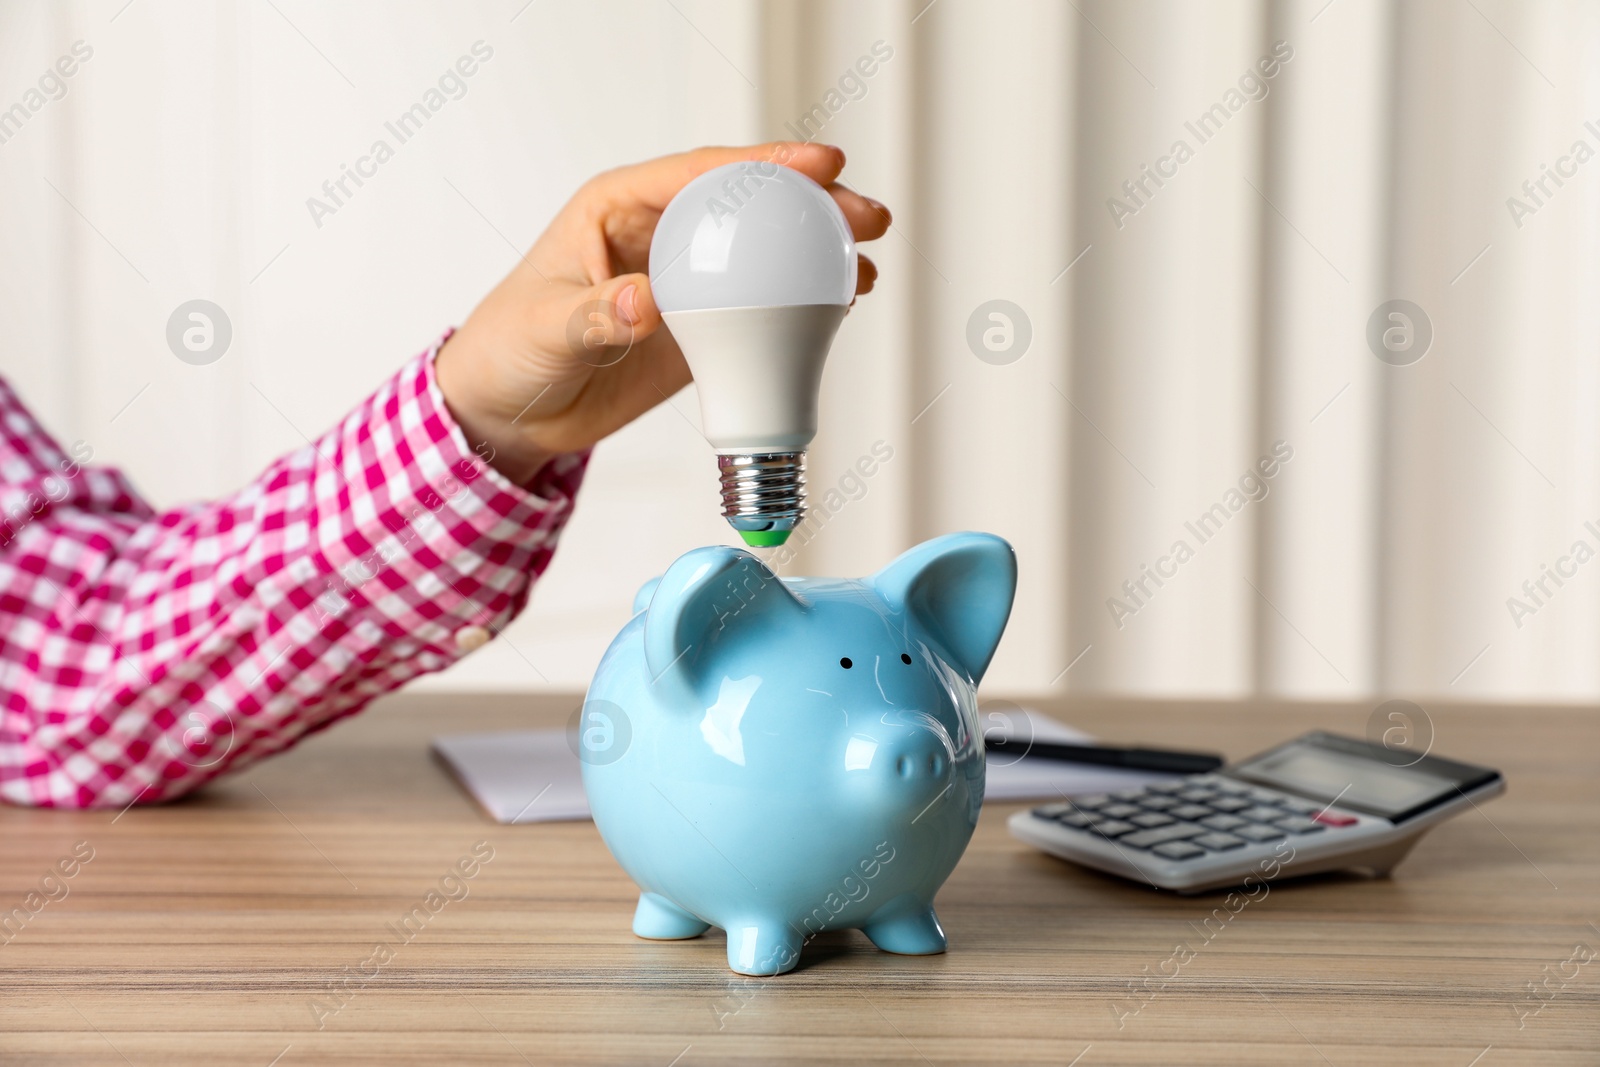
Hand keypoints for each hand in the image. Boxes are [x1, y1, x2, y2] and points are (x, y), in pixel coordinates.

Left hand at [434, 142, 891, 484]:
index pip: (701, 172)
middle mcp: (661, 234)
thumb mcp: (547, 328)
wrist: (510, 413)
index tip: (819, 163)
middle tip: (864, 218)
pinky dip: (802, 305)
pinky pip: (760, 306)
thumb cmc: (510, 350)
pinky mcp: (699, 326)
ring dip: (818, 254)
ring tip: (868, 265)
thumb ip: (596, 315)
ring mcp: (686, 280)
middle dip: (812, 204)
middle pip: (749, 204)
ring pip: (764, 252)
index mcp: (618, 207)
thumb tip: (646, 300)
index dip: (764, 163)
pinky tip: (839, 307)